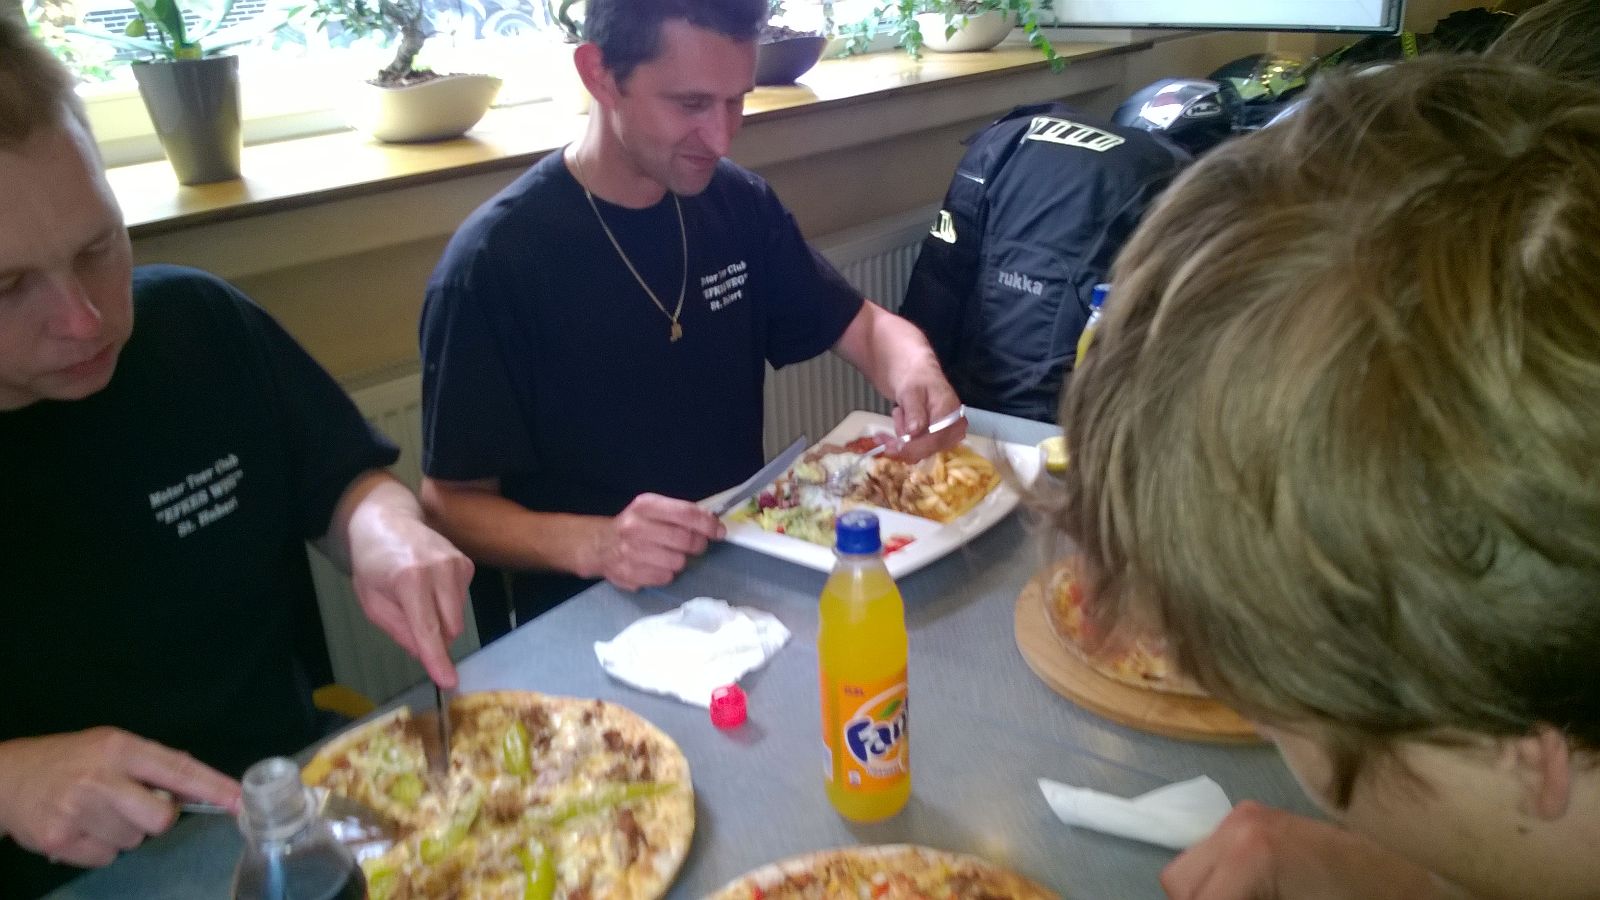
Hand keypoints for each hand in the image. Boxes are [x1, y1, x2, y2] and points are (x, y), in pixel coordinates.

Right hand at [0, 729, 238, 868]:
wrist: (8, 778)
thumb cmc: (70, 760)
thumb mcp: (111, 746)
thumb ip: (152, 763)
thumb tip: (200, 786)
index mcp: (119, 748)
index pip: (177, 768)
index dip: (212, 787)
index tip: (239, 802)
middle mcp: (100, 778)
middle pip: (161, 818)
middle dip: (156, 818)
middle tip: (133, 805)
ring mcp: (78, 811)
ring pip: (133, 841)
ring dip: (123, 832)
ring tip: (97, 812)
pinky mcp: (60, 840)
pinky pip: (106, 858)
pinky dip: (99, 848)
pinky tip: (81, 828)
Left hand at [347, 482, 474, 688]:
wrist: (388, 520)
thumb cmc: (373, 563)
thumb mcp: (372, 602)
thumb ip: (399, 630)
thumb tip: (424, 652)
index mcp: (410, 580)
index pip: (428, 629)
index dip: (437, 659)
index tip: (449, 681)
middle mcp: (440, 570)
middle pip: (450, 628)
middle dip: (435, 636)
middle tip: (411, 620)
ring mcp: (458, 564)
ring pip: (458, 617)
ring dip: (441, 618)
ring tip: (419, 596)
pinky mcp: (468, 563)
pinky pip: (463, 601)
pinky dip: (448, 602)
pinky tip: (432, 585)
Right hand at [580, 493, 724, 591]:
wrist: (599, 545)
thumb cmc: (635, 525)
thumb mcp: (653, 509)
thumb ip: (681, 513)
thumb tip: (714, 523)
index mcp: (645, 506)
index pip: (686, 513)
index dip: (708, 524)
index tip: (719, 531)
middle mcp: (636, 527)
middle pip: (685, 540)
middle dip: (698, 544)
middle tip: (697, 545)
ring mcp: (631, 553)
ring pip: (677, 562)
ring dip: (680, 561)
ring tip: (670, 555)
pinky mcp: (629, 574)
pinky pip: (664, 578)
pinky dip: (666, 573)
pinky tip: (656, 566)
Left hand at [890, 379, 965, 461]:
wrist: (920, 380)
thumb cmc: (918, 381)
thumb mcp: (911, 391)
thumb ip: (914, 410)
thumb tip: (914, 432)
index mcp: (952, 415)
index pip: (934, 440)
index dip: (911, 447)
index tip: (887, 448)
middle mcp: (954, 431)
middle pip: (925, 449)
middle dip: (901, 438)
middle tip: (892, 417)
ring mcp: (946, 439)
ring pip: (917, 452)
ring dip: (902, 434)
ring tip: (901, 410)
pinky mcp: (936, 444)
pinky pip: (915, 451)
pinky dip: (902, 439)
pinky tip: (902, 419)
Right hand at [1162, 802, 1443, 899]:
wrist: (1407, 880)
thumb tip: (1214, 898)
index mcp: (1249, 853)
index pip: (1194, 898)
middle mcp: (1237, 825)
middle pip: (1180, 882)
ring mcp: (1245, 817)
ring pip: (1190, 868)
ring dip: (1210, 893)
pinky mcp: (1254, 818)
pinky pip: (1214, 854)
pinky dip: (1223, 880)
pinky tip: (1257, 892)